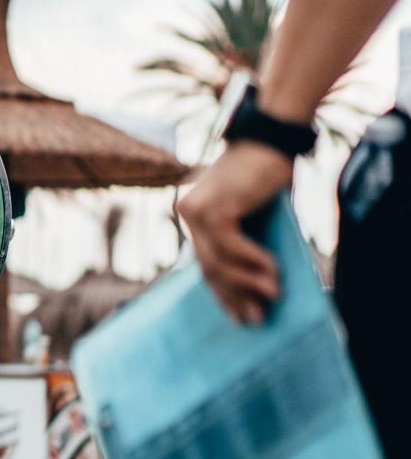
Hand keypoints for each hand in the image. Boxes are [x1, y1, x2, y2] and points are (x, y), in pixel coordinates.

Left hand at [175, 141, 294, 324]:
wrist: (272, 138)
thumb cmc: (268, 173)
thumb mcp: (253, 213)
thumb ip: (246, 240)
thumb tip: (257, 281)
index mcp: (192, 215)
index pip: (205, 263)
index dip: (223, 292)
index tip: (239, 315)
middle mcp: (186, 213)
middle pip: (209, 268)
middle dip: (234, 296)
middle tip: (255, 320)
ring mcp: (194, 211)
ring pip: (219, 262)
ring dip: (248, 284)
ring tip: (272, 298)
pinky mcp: (212, 209)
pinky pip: (232, 247)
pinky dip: (254, 262)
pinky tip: (273, 274)